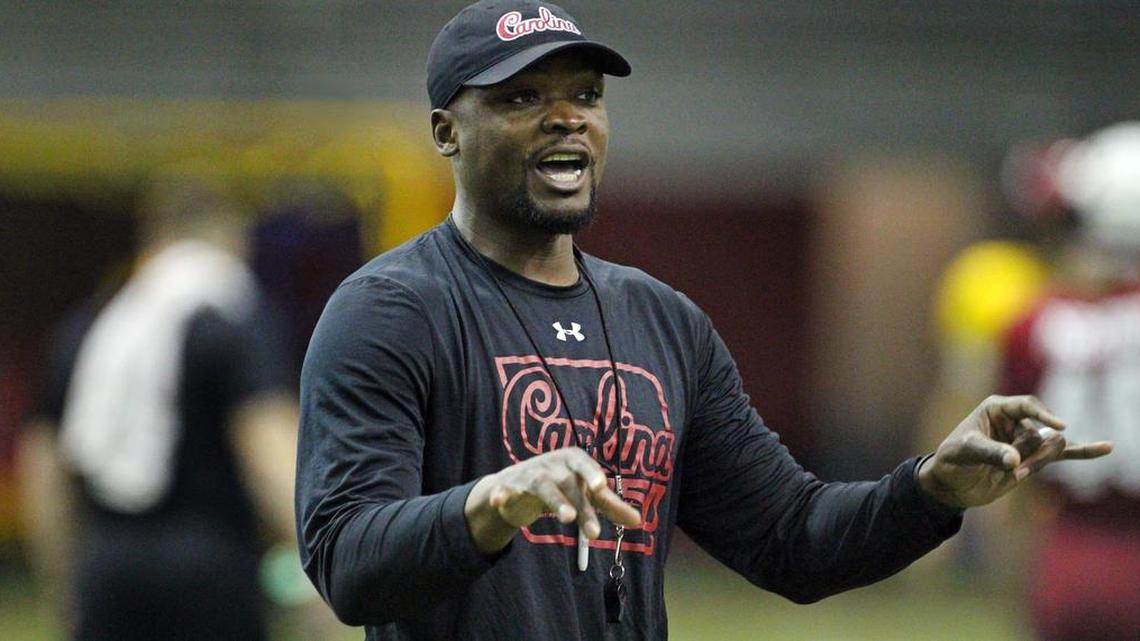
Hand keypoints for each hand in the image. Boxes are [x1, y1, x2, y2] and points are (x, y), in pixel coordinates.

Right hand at [464, 448, 641, 553]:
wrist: (516, 486)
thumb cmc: (559, 486)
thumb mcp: (584, 493)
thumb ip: (609, 506)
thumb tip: (638, 521)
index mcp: (571, 460)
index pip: (584, 464)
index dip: (591, 473)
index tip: (601, 487)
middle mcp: (550, 464)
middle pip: (568, 484)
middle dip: (581, 507)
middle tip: (594, 533)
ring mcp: (529, 474)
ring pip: (542, 486)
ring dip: (555, 501)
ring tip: (567, 518)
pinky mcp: (508, 488)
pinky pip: (505, 490)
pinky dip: (502, 494)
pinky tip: (500, 500)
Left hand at [918, 395, 1112, 508]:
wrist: (952, 483)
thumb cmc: (952, 460)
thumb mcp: (963, 452)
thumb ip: (989, 453)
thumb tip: (1015, 461)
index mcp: (997, 408)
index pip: (1028, 405)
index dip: (1043, 414)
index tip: (1057, 426)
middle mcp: (1015, 421)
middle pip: (1041, 433)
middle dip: (1032, 454)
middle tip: (1012, 471)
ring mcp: (1026, 440)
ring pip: (1050, 448)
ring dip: (1036, 464)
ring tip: (1013, 475)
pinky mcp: (1033, 459)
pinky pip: (1061, 455)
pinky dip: (1082, 452)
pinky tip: (1104, 449)